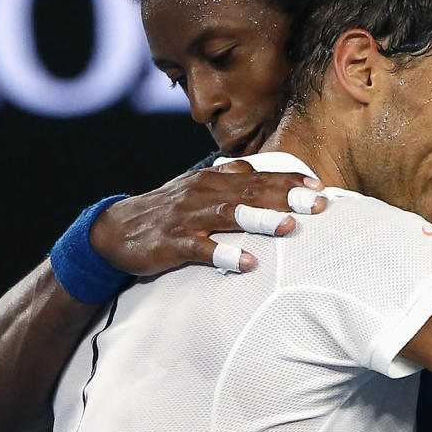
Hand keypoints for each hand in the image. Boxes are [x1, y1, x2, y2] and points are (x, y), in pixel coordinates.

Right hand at [89, 161, 325, 274]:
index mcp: (212, 180)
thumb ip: (227, 177)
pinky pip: (201, 249)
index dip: (288, 180)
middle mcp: (203, 193)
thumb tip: (257, 167)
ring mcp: (188, 218)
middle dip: (287, 197)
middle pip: (251, 192)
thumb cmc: (164, 210)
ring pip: (230, 215)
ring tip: (289, 226)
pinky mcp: (172, 244)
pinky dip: (224, 255)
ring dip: (261, 220)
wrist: (112, 231)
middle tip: (319, 204)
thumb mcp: (196, 188)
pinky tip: (247, 263)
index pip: (257, 176)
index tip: (319, 186)